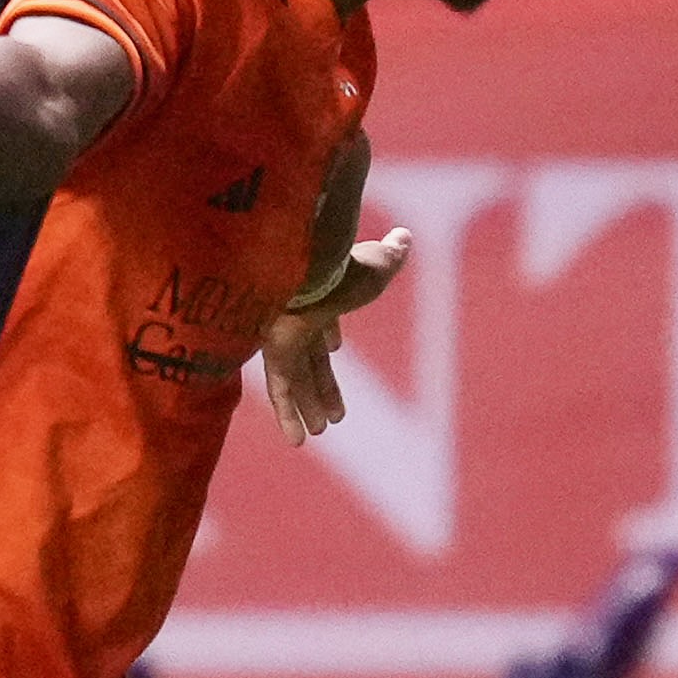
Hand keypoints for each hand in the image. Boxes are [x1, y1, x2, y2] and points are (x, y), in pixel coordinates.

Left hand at [264, 224, 409, 443]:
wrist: (310, 258)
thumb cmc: (347, 261)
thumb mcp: (377, 262)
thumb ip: (390, 254)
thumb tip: (402, 236)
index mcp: (319, 295)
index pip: (322, 321)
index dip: (328, 335)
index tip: (334, 348)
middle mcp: (295, 316)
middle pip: (309, 358)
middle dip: (321, 385)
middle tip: (332, 412)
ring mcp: (282, 333)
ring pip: (295, 379)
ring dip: (307, 407)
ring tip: (318, 433)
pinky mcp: (274, 350)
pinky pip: (280, 390)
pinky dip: (288, 416)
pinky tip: (296, 441)